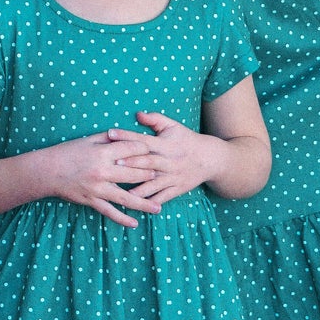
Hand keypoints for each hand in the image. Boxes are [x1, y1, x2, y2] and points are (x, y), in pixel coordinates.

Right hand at [45, 131, 160, 225]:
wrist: (48, 170)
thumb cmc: (68, 152)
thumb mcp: (88, 139)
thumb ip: (109, 138)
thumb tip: (127, 136)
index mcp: (103, 152)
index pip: (131, 149)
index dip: (145, 149)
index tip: (154, 151)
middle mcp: (103, 170)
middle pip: (134, 173)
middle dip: (150, 174)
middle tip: (163, 176)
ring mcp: (98, 188)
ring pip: (126, 197)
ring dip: (144, 203)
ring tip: (158, 208)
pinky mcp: (91, 200)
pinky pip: (110, 212)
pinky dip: (122, 218)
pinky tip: (135, 223)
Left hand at [101, 113, 226, 207]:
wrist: (209, 159)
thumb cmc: (186, 140)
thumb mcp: (173, 126)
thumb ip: (155, 119)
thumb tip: (137, 113)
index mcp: (166, 144)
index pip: (143, 139)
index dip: (126, 136)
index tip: (110, 134)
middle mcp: (168, 161)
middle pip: (147, 162)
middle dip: (130, 163)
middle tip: (111, 163)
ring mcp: (173, 177)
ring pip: (153, 183)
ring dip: (137, 186)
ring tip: (120, 191)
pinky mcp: (176, 189)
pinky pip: (162, 197)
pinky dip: (150, 202)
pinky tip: (137, 205)